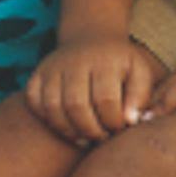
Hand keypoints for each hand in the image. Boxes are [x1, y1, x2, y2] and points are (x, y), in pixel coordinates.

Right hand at [26, 32, 161, 144]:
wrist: (91, 39)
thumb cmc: (119, 65)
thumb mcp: (139, 73)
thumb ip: (141, 97)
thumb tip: (130, 121)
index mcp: (104, 60)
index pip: (106, 99)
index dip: (113, 122)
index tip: (118, 129)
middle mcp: (75, 61)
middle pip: (76, 105)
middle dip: (91, 130)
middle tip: (101, 137)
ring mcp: (52, 67)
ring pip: (53, 107)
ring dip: (69, 131)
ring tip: (85, 137)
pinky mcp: (37, 74)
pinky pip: (34, 102)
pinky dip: (47, 120)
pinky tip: (67, 126)